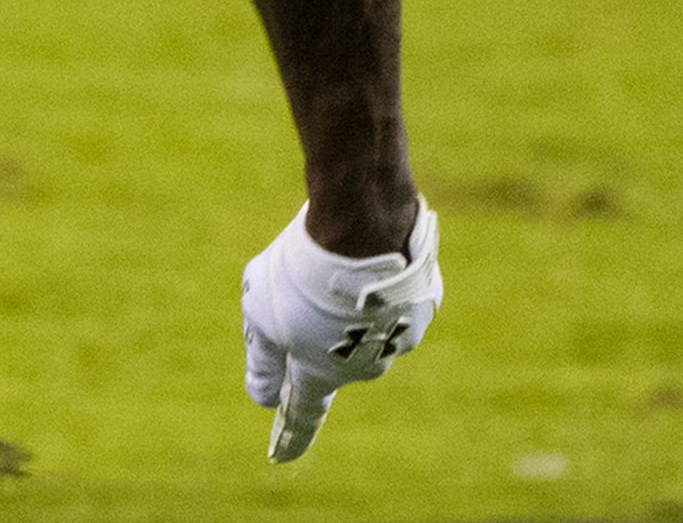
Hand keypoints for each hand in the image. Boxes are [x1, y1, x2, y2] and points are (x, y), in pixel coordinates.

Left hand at [240, 199, 440, 462]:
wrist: (365, 226)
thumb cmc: (304, 273)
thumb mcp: (261, 312)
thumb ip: (261, 357)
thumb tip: (263, 396)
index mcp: (320, 372)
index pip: (302, 413)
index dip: (290, 435)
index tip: (279, 457)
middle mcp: (364, 367)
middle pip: (331, 352)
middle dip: (317, 326)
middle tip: (302, 282)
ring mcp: (398, 338)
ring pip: (363, 321)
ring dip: (348, 300)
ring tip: (336, 260)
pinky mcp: (421, 305)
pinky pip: (390, 297)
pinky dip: (377, 281)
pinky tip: (367, 252)